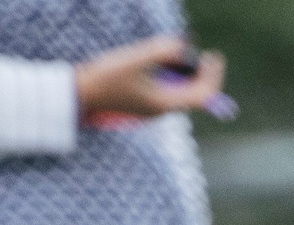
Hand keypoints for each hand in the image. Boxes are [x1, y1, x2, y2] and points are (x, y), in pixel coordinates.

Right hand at [75, 35, 225, 122]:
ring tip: (187, 55)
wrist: (81, 94)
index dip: (213, 76)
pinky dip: (175, 77)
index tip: (213, 56)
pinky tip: (170, 62)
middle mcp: (161, 108)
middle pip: (195, 96)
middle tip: (207, 55)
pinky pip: (169, 91)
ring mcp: (152, 106)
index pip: (202, 96)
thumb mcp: (135, 59)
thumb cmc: (106, 78)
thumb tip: (184, 46)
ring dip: (190, 76)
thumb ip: (161, 51)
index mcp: (164, 103)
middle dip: (205, 76)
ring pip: (182, 93)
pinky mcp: (143, 101)